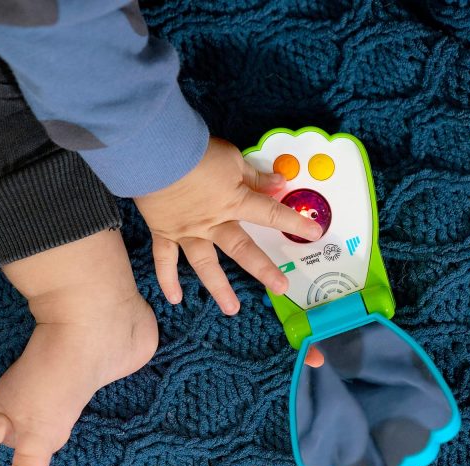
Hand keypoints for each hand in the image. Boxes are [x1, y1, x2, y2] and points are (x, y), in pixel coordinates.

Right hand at [134, 136, 323, 366]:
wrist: (154, 152)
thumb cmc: (196, 151)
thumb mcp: (232, 158)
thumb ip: (254, 176)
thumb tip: (279, 183)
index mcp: (234, 202)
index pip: (270, 215)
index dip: (293, 223)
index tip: (314, 234)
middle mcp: (214, 224)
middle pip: (242, 250)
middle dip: (263, 270)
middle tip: (280, 288)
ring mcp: (188, 233)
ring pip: (206, 265)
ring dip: (219, 288)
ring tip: (231, 309)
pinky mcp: (164, 233)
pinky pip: (165, 260)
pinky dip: (167, 280)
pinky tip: (175, 299)